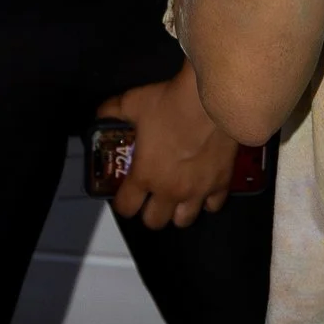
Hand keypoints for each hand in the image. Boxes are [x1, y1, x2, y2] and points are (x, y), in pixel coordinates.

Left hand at [98, 66, 238, 228]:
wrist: (211, 101)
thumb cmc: (170, 104)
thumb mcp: (132, 102)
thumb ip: (113, 113)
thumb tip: (102, 115)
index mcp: (145, 175)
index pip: (126, 207)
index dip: (122, 204)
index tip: (125, 195)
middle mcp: (169, 190)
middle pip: (154, 222)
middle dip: (149, 212)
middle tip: (150, 197)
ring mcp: (197, 191)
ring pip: (183, 221)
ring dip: (177, 212)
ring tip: (176, 198)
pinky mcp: (221, 184)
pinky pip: (212, 206)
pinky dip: (206, 201)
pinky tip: (203, 189)